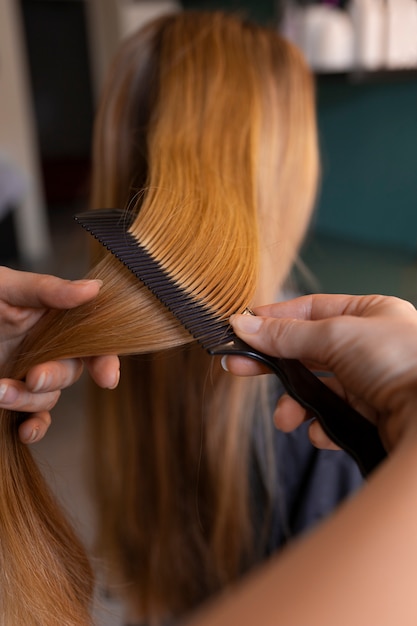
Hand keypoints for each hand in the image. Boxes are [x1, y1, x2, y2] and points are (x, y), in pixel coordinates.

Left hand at [0, 267, 119, 443]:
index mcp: (52, 319)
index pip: (91, 340)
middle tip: (33, 377)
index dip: (105, 359)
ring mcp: (27, 375)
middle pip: (71, 372)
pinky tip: (23, 432)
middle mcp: (44, 348)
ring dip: (29, 401)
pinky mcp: (10, 398)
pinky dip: (34, 429)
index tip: (106, 377)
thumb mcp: (7, 287)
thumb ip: (47, 290)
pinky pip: (34, 420)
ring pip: (48, 398)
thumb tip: (93, 289)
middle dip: (55, 378)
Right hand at [226, 294, 416, 451]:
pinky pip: (334, 418)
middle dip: (274, 364)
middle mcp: (371, 346)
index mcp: (370, 314)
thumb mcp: (336, 336)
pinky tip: (322, 432)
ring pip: (318, 389)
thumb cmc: (401, 362)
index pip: (310, 310)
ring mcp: (371, 382)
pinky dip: (322, 427)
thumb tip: (242, 325)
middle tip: (237, 366)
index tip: (242, 328)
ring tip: (286, 419)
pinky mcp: (372, 416)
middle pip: (308, 351)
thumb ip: (287, 334)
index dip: (274, 318)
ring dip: (296, 404)